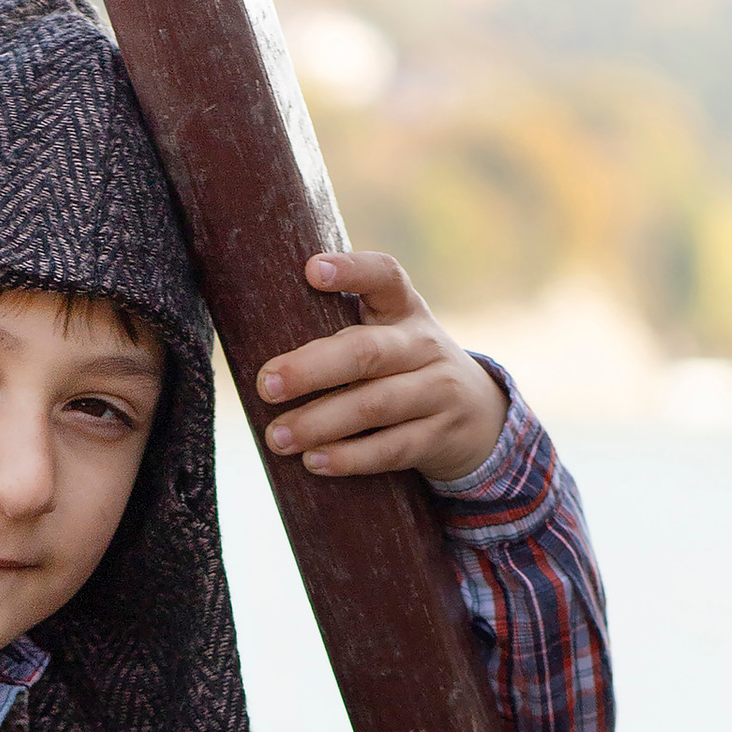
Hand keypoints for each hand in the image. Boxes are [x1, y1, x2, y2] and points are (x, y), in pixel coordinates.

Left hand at [256, 250, 508, 485]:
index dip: (352, 270)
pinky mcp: (439, 437)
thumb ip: (342, 331)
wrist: (480, 417)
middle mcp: (424, 345)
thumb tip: (251, 336)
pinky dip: (350, 458)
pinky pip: (391, 449)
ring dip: (321, 422)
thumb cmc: (405, 370)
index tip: (311, 269)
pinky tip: (314, 462)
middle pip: (367, 352)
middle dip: (312, 368)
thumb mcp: (389, 336)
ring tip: (277, 437)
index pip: (385, 276)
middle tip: (266, 384)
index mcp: (405, 309)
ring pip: (375, 405)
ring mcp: (437, 392)